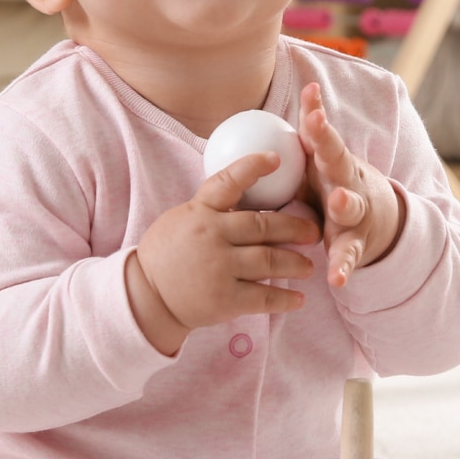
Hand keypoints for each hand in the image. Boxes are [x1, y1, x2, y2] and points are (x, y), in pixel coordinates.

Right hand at [127, 153, 319, 354]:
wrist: (146, 296)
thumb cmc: (169, 253)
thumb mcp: (184, 219)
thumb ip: (214, 208)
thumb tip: (250, 187)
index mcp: (200, 212)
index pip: (228, 181)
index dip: (253, 167)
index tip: (275, 158)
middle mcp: (211, 236)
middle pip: (263, 226)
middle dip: (295, 227)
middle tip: (313, 231)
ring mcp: (218, 269)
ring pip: (270, 261)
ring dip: (296, 262)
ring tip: (308, 265)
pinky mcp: (224, 299)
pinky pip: (264, 297)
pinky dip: (285, 298)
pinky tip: (299, 299)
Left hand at [298, 82, 404, 287]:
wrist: (382, 224)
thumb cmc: (339, 186)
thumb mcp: (326, 160)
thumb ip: (313, 134)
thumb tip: (297, 93)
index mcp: (334, 164)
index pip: (324, 135)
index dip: (317, 116)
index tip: (310, 95)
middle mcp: (347, 183)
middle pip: (338, 162)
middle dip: (328, 144)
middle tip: (317, 126)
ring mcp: (355, 215)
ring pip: (350, 207)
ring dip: (345, 202)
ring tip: (339, 200)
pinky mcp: (356, 245)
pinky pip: (348, 256)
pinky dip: (343, 266)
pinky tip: (337, 279)